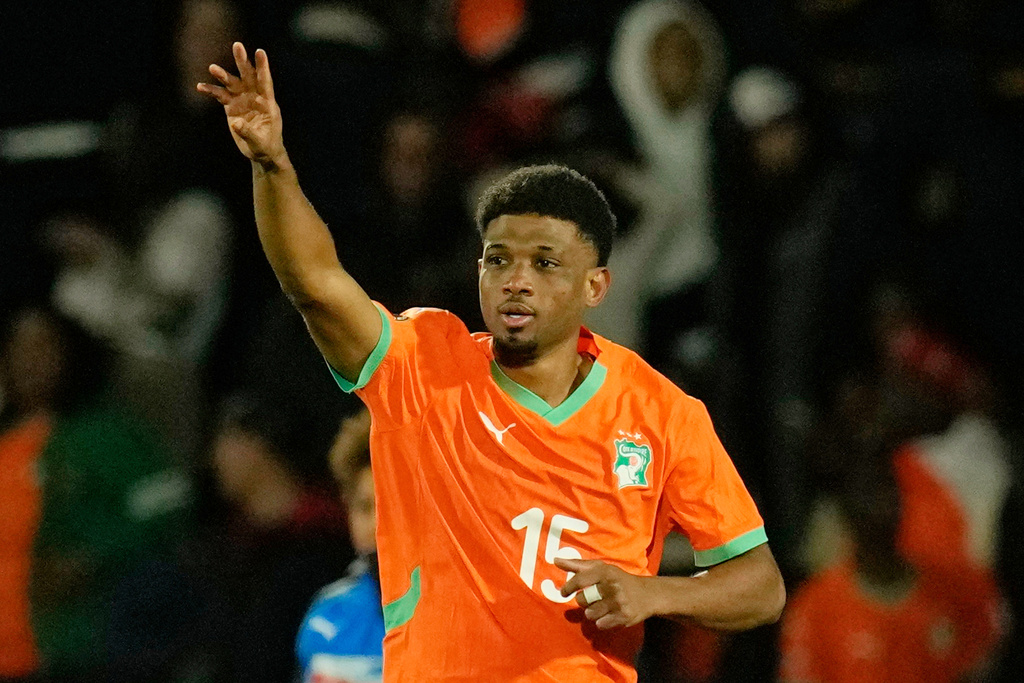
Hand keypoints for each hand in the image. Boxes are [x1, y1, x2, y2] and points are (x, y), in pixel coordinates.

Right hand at [197, 42, 286, 167]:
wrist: (260, 152)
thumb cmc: (265, 146)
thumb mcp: (259, 142)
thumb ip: (249, 132)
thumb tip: (237, 123)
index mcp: (268, 103)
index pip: (265, 82)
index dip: (263, 67)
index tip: (260, 51)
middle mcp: (255, 97)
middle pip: (248, 76)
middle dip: (242, 61)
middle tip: (237, 45)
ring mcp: (242, 100)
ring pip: (232, 83)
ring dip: (223, 75)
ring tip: (212, 68)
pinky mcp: (232, 106)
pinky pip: (220, 95)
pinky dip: (211, 91)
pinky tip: (200, 87)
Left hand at [556, 557, 653, 629]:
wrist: (647, 595)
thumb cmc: (618, 579)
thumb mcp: (600, 568)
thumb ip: (577, 565)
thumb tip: (556, 560)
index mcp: (605, 572)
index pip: (580, 580)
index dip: (568, 587)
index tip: (564, 592)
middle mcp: (612, 586)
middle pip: (582, 600)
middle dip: (583, 601)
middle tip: (592, 598)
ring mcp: (618, 603)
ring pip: (590, 614)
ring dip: (592, 612)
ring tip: (601, 606)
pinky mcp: (623, 617)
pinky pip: (600, 624)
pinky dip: (601, 621)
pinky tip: (609, 614)